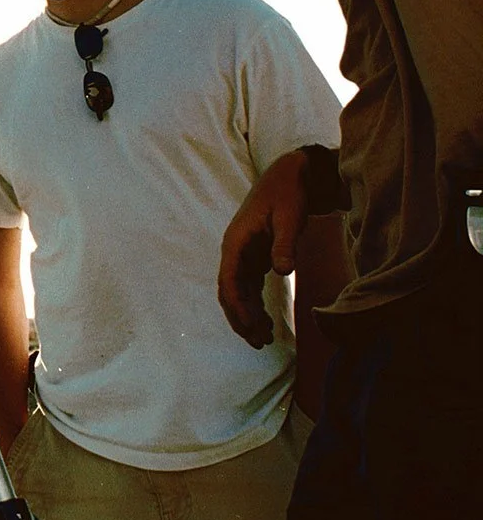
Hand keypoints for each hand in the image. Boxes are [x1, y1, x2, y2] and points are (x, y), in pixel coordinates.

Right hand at [217, 161, 309, 347]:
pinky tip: (267, 321)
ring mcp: (244, 254)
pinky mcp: (255, 256)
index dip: (239, 307)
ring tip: (263, 339)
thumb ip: (285, 244)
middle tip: (259, 343)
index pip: (230, 281)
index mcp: (236, 241)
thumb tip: (283, 271)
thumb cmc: (288, 194)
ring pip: (238, 292)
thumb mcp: (289, 217)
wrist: (291, 176)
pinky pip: (250, 287)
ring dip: (247, 315)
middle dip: (240, 318)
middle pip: (229, 292)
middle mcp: (235, 251)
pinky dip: (255, 305)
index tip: (253, 327)